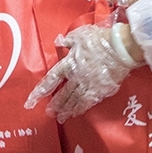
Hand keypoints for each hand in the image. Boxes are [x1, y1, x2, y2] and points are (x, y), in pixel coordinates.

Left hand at [25, 22, 143, 122]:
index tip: (31, 101)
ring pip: (74, 101)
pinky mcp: (101, 91)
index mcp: (69, 63)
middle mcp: (76, 77)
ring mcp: (88, 85)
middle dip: (55, 105)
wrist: (121, 48)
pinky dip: (81, 109)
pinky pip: (88, 103)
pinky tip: (76, 113)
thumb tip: (58, 41)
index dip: (40, 91)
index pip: (50, 79)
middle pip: (62, 94)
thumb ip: (68, 40)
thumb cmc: (100, 39)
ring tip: (61, 118)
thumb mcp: (80, 34)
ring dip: (66, 110)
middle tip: (49, 113)